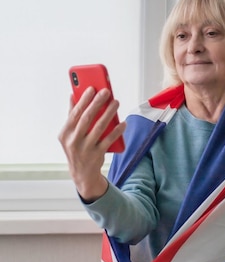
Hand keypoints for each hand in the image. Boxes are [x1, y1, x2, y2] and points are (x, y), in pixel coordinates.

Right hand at [58, 87, 126, 201]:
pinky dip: (117, 131)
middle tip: (107, 91)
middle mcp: (73, 141)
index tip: (92, 88)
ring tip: (116, 102)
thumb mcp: (69, 133)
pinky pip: (109, 140)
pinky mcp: (97, 155)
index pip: (75, 113)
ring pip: (99, 128)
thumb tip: (72, 95)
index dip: (84, 100)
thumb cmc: (77, 147)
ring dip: (109, 113)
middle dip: (97, 103)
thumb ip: (72, 115)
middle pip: (87, 118)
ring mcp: (85, 149)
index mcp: (65, 133)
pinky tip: (123, 122)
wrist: (81, 173)